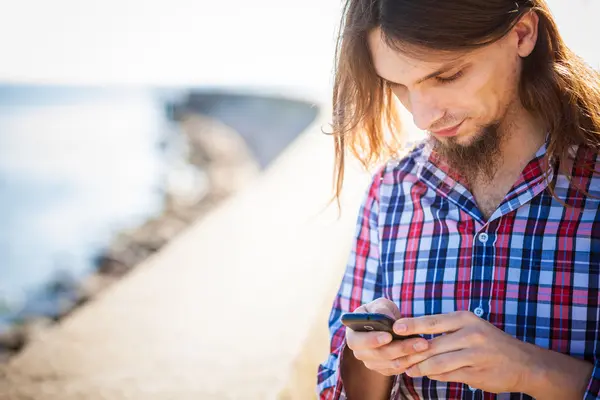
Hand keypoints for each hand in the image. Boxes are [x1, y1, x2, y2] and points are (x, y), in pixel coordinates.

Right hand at [345, 298, 429, 376]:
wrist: (387, 324)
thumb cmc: (381, 312)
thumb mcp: (380, 305)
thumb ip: (381, 309)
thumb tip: (386, 319)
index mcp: (352, 334)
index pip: (357, 341)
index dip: (372, 340)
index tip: (388, 336)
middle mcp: (359, 352)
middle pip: (377, 355)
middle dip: (399, 348)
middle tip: (419, 342)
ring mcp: (371, 363)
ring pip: (390, 364)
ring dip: (409, 356)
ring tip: (424, 346)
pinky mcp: (384, 369)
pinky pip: (397, 370)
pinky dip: (411, 363)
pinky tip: (422, 354)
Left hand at [392, 311, 535, 393]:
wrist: (523, 363)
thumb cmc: (489, 342)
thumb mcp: (470, 328)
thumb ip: (444, 331)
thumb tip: (413, 335)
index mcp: (465, 319)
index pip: (432, 321)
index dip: (412, 325)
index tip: (395, 328)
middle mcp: (470, 335)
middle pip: (431, 345)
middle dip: (411, 352)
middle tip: (396, 356)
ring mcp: (474, 355)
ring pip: (437, 363)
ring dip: (420, 367)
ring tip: (409, 369)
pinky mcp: (476, 373)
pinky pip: (447, 375)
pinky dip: (434, 375)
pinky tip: (427, 374)